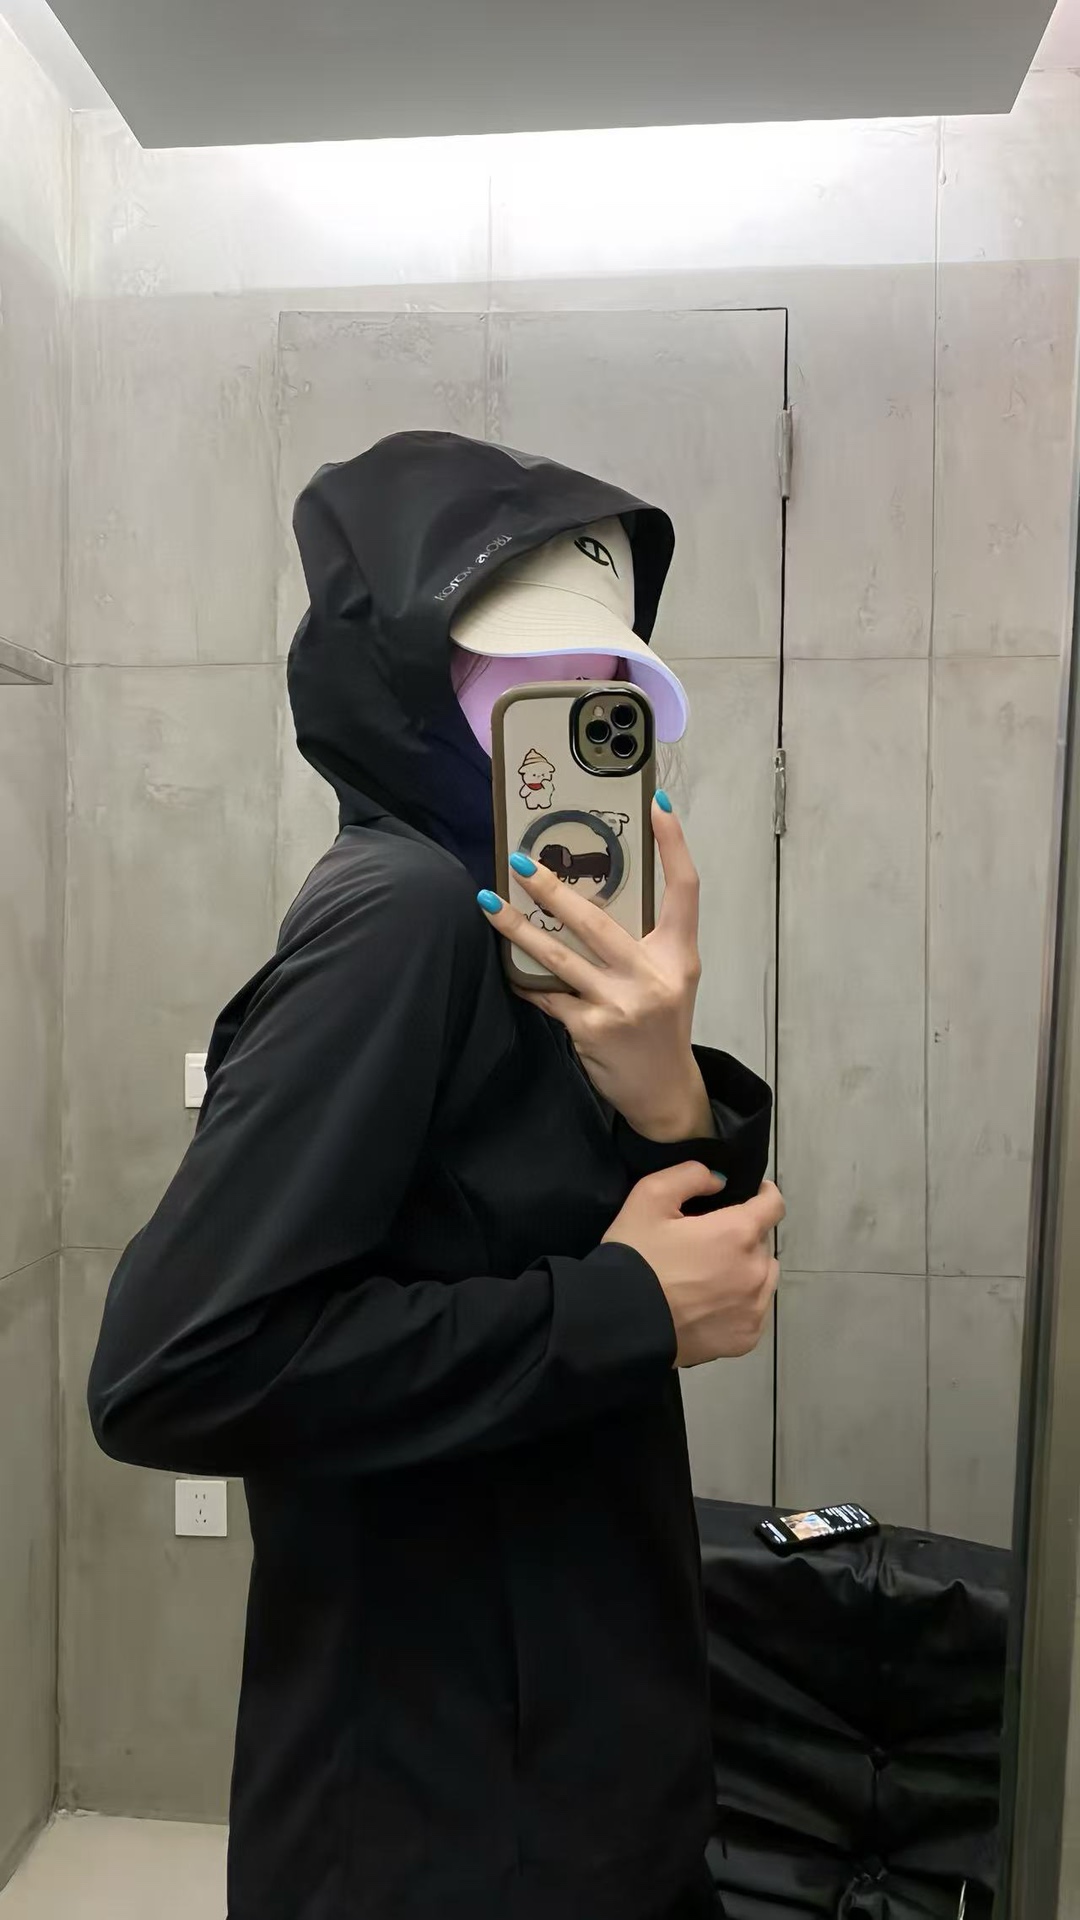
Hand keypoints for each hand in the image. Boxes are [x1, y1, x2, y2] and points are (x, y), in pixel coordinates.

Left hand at [480, 793, 711, 1141]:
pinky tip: (505, 965)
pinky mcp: (592, 1028)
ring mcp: (622, 1003)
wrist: (664, 1091)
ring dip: (519, 930)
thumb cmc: (662, 1023)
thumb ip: (644, 940)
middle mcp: (654, 975)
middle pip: (598, 920)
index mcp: (680, 954)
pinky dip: (525, 980)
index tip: (658, 805)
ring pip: (560, 957)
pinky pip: (548, 995)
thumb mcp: (671, 976)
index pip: (684, 889)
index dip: (674, 845)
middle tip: (521, 862)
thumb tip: (591, 894)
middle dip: (553, 889)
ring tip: (489, 904)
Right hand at [604, 1167, 783, 1366]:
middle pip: (763, 1243)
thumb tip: (719, 1182)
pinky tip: (711, 1305)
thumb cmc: (636, 1256)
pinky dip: (741, 1302)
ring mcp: (753, 1309)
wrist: (621, 1324)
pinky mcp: (745, 1339)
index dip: (763, 1194)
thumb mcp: (649, 1197)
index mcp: (738, 1233)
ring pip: (764, 1277)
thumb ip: (690, 1176)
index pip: (773, 1205)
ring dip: (748, 1269)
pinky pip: (755, 1310)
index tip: (751, 1194)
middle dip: (744, 1236)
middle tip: (709, 1242)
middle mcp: (756, 1271)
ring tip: (712, 1275)